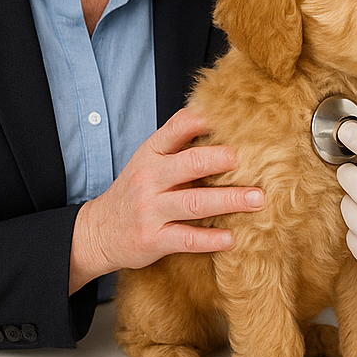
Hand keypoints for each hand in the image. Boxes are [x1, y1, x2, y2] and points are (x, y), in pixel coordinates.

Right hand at [70, 107, 261, 291]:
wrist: (99, 230)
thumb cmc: (135, 192)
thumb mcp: (149, 161)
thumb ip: (179, 146)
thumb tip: (224, 126)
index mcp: (151, 153)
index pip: (178, 127)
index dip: (206, 119)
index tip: (236, 117)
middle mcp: (149, 177)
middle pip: (191, 163)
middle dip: (223, 159)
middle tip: (254, 159)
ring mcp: (150, 209)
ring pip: (194, 202)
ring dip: (229, 200)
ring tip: (257, 199)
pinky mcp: (153, 238)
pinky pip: (186, 239)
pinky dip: (210, 239)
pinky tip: (232, 238)